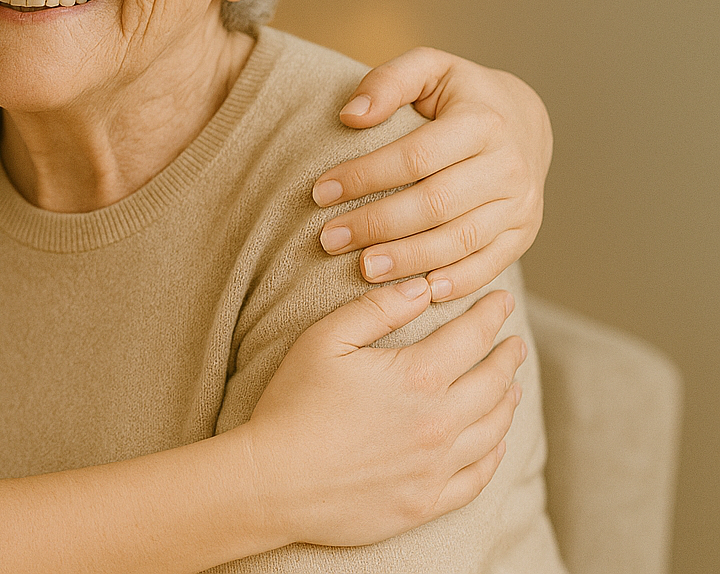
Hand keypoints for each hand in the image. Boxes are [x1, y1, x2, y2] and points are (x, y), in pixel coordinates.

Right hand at [241, 279, 524, 546]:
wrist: (275, 481)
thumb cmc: (292, 404)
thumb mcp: (325, 340)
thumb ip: (377, 310)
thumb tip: (422, 289)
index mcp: (418, 377)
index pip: (472, 337)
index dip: (491, 315)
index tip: (502, 301)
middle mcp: (439, 423)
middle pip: (493, 383)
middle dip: (507, 357)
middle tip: (515, 343)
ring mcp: (436, 467)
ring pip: (492, 429)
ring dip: (507, 402)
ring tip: (512, 386)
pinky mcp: (425, 502)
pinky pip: (477, 477)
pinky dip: (493, 455)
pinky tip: (494, 443)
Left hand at [312, 48, 551, 300]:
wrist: (525, 119)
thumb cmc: (460, 94)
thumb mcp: (429, 69)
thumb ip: (388, 81)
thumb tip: (351, 116)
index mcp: (483, 121)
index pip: (416, 156)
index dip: (366, 176)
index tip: (321, 191)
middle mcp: (508, 165)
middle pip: (435, 204)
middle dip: (377, 224)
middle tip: (329, 239)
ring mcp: (521, 203)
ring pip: (461, 240)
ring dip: (408, 260)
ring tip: (362, 269)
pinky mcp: (523, 232)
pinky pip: (489, 264)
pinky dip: (454, 282)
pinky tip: (418, 293)